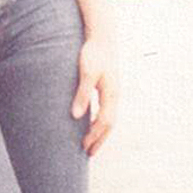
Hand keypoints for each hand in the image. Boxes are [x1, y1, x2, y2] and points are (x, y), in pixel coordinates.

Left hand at [72, 31, 118, 154]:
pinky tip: (90, 125)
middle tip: (88, 153)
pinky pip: (106, 111)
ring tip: (90, 145)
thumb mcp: (86, 73)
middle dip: (99, 140)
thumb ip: (83, 93)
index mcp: (111, 94)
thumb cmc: (93, 53)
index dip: (95, 136)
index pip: (104, 122)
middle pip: (109, 124)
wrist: (102, 38)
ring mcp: (113, 92)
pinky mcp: (108, 89)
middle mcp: (115, 96)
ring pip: (109, 119)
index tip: (84, 147)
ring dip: (100, 133)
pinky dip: (99, 122)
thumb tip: (77, 116)